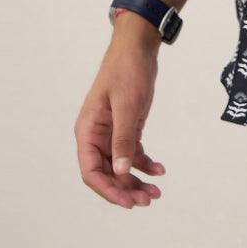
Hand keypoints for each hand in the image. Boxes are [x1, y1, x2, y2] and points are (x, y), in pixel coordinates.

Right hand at [74, 20, 167, 209]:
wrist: (138, 47)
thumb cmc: (127, 69)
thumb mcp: (127, 105)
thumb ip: (123, 138)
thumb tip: (120, 171)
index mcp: (88, 129)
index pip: (90, 170)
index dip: (107, 189)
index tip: (127, 200)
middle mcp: (96, 134)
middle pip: (106, 172)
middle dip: (125, 189)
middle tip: (146, 200)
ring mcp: (111, 132)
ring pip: (120, 166)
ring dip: (135, 181)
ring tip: (155, 192)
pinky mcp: (126, 127)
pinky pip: (132, 152)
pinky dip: (144, 164)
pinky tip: (159, 170)